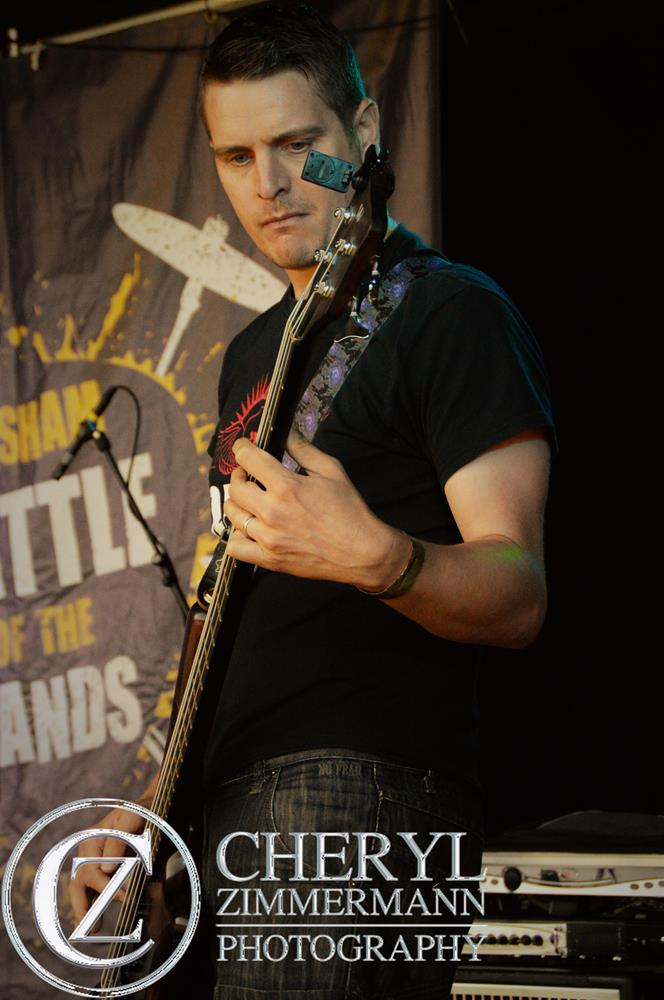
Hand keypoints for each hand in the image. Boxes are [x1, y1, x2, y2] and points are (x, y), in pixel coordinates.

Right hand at [69, 804, 146, 929]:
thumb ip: (117, 841)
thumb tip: (106, 870)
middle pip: (79, 884)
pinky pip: (96, 888)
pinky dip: (96, 902)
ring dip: (87, 909)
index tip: (122, 898)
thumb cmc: (139, 813)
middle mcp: (88, 853)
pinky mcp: (105, 867)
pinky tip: (98, 916)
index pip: (92, 872)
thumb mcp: (130, 819)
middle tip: (89, 929)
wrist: (148, 808)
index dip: (106, 887)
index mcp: (91, 842)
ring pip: (84, 890)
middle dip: (83, 907)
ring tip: (93, 930)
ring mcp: (95, 861)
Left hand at [224, 431, 409, 589]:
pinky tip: (249, 529)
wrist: (362, 552)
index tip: (243, 447)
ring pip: (232, 514)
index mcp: (287, 487)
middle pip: (236, 487)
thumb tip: (287, 431)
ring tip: (249, 500)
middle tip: (248, 474)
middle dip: (239, 475)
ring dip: (237, 502)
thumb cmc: (350, 511)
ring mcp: (269, 538)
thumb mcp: (332, 471)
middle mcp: (273, 512)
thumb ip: (304, 449)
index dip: (242, 448)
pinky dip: (237, 536)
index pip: (248, 458)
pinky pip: (235, 547)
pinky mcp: (269, 559)